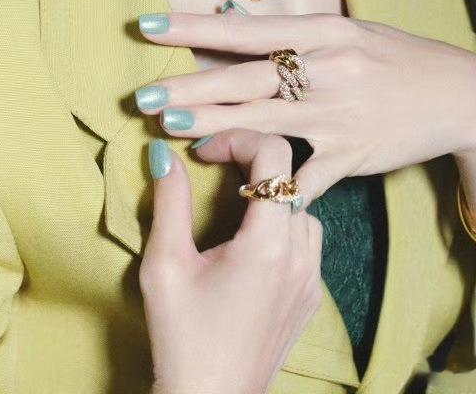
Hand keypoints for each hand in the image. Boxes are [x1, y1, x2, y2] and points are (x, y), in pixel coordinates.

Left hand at [136, 10, 475, 204]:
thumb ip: (294, 35)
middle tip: (145, 95)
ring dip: (214, 128)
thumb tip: (231, 23)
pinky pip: (301, 174)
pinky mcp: (351, 156)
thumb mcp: (349, 31)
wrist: (462, 96)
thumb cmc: (397, 58)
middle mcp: (325, 69)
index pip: (244, 29)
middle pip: (245, 78)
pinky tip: (238, 190)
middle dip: (190, 88)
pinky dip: (270, 184)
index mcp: (322, 32)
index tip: (148, 29)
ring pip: (263, 122)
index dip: (193, 29)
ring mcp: (337, 115)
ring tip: (173, 128)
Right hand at [143, 130, 322, 393]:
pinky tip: (249, 241)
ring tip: (231, 204)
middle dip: (249, 161)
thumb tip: (164, 153)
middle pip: (290, 176)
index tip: (203, 154)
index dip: (237, 139)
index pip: (274, 154)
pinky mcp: (311, 299)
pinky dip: (282, 225)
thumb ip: (169, 201)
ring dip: (269, 194)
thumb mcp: (165, 265)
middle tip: (212, 169)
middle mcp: (300, 255)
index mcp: (267, 242)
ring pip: (302, 207)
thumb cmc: (183, 337)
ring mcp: (311, 279)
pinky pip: (307, 241)